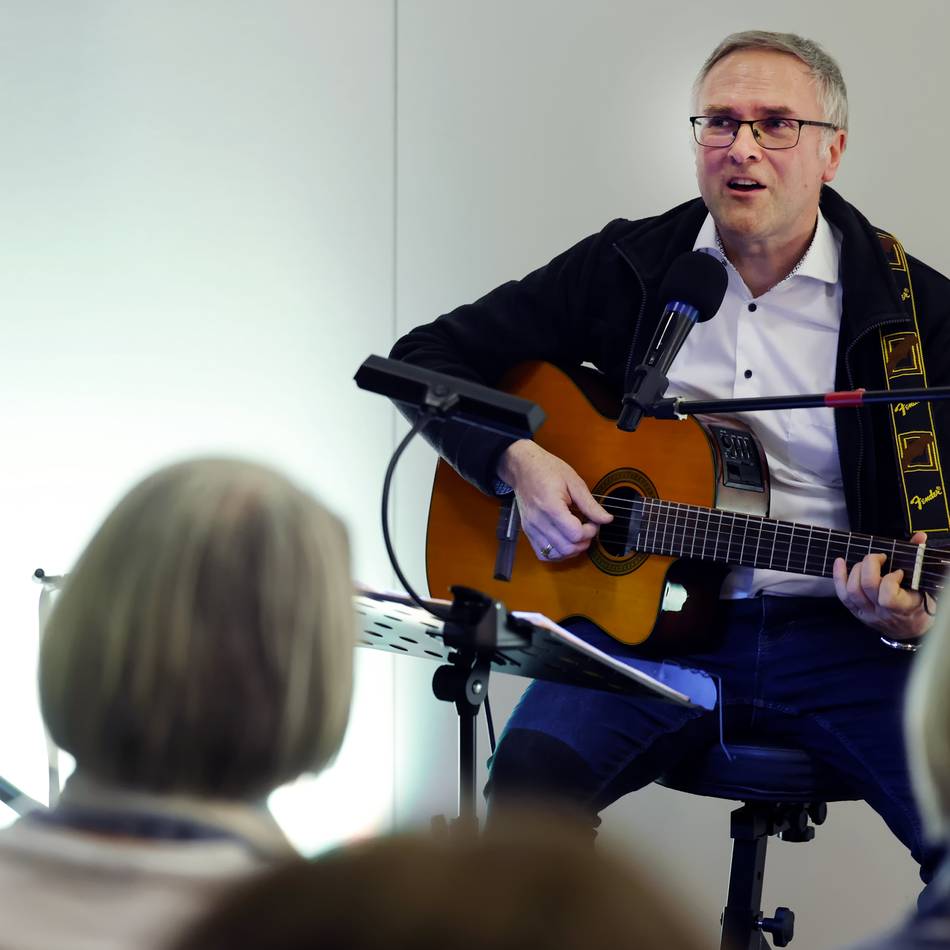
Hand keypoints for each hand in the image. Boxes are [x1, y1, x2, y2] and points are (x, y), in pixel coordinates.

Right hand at [497, 440, 611, 560]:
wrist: (522, 468)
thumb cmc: (547, 469)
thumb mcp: (573, 481)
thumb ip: (590, 504)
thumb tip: (607, 519)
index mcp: (551, 506)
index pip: (575, 534)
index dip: (590, 531)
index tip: (593, 521)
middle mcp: (539, 521)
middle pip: (567, 547)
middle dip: (584, 542)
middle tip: (587, 528)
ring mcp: (531, 528)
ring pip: (556, 555)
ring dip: (572, 550)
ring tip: (577, 535)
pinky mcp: (528, 532)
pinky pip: (544, 554)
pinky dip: (558, 553)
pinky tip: (564, 541)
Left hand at [832, 531, 933, 639]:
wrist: (910, 629)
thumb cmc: (917, 604)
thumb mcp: (922, 586)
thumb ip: (918, 560)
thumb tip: (919, 536)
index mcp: (903, 608)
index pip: (888, 595)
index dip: (890, 579)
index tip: (899, 572)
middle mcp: (882, 612)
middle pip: (867, 587)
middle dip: (870, 565)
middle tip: (879, 558)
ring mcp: (866, 613)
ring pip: (852, 590)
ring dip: (856, 570)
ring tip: (866, 563)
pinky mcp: (855, 612)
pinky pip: (842, 595)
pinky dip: (838, 576)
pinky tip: (839, 562)